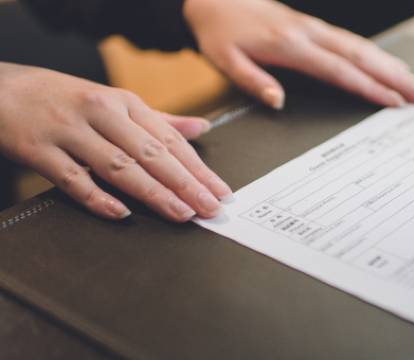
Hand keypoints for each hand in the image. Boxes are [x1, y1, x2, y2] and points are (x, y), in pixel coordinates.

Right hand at [0, 63, 231, 221]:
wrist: (0, 88)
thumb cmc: (64, 99)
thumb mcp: (113, 102)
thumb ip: (159, 120)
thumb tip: (201, 128)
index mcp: (124, 103)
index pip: (169, 140)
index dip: (198, 168)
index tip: (220, 192)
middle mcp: (101, 113)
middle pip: (151, 153)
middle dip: (185, 184)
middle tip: (209, 208)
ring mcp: (69, 131)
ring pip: (119, 166)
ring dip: (154, 192)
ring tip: (181, 213)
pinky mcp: (39, 150)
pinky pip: (73, 178)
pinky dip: (97, 198)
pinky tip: (121, 214)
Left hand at [183, 0, 413, 109]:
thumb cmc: (220, 32)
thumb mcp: (225, 60)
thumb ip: (253, 80)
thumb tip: (279, 101)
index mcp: (291, 46)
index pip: (338, 70)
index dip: (368, 87)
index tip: (393, 101)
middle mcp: (309, 34)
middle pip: (360, 57)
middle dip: (394, 77)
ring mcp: (315, 29)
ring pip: (362, 47)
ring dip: (391, 66)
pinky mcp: (315, 28)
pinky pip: (353, 42)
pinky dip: (377, 55)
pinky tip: (391, 65)